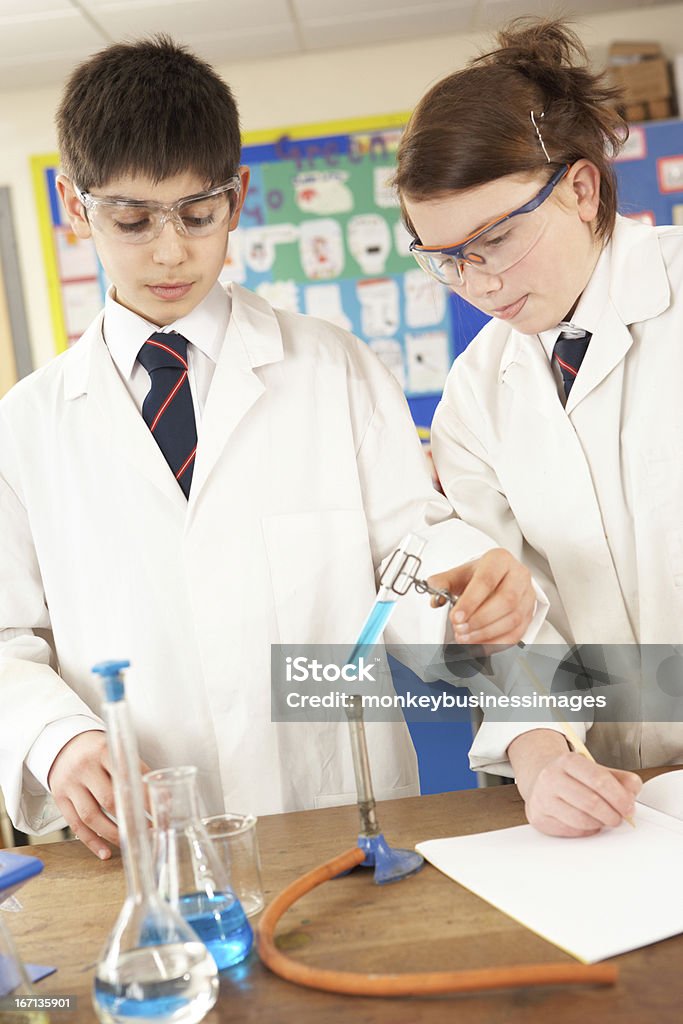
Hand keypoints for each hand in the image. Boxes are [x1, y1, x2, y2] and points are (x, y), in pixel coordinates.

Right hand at [48, 730, 149, 858]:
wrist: (63, 743)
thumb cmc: (97, 748)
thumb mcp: (116, 749)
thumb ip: (135, 770)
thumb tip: (164, 797)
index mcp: (103, 750)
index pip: (127, 776)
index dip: (145, 796)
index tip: (160, 811)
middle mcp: (84, 767)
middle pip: (108, 799)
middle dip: (131, 818)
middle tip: (150, 830)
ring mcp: (70, 784)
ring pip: (91, 816)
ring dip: (114, 834)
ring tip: (132, 842)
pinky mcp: (60, 799)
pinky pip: (76, 825)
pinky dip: (92, 841)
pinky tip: (106, 852)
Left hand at [427, 548, 534, 644]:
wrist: (498, 577)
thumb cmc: (479, 575)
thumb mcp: (459, 573)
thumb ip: (443, 583)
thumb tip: (435, 596)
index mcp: (499, 560)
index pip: (486, 581)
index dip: (470, 601)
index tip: (455, 617)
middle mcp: (518, 575)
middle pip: (505, 601)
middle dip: (479, 620)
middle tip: (459, 629)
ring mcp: (527, 595)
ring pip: (513, 619)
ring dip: (486, 633)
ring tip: (466, 638)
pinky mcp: (529, 614)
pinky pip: (517, 633)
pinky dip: (497, 643)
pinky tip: (480, 646)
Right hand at [513, 740, 641, 836]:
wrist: (542, 780)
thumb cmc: (573, 777)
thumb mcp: (596, 770)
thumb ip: (620, 779)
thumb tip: (632, 793)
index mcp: (568, 761)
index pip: (599, 780)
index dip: (619, 797)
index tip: (628, 807)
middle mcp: (551, 777)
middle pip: (591, 802)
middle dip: (612, 815)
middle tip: (619, 818)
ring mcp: (543, 798)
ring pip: (581, 820)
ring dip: (600, 824)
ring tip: (604, 820)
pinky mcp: (539, 818)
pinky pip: (571, 832)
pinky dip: (586, 831)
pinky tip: (588, 823)